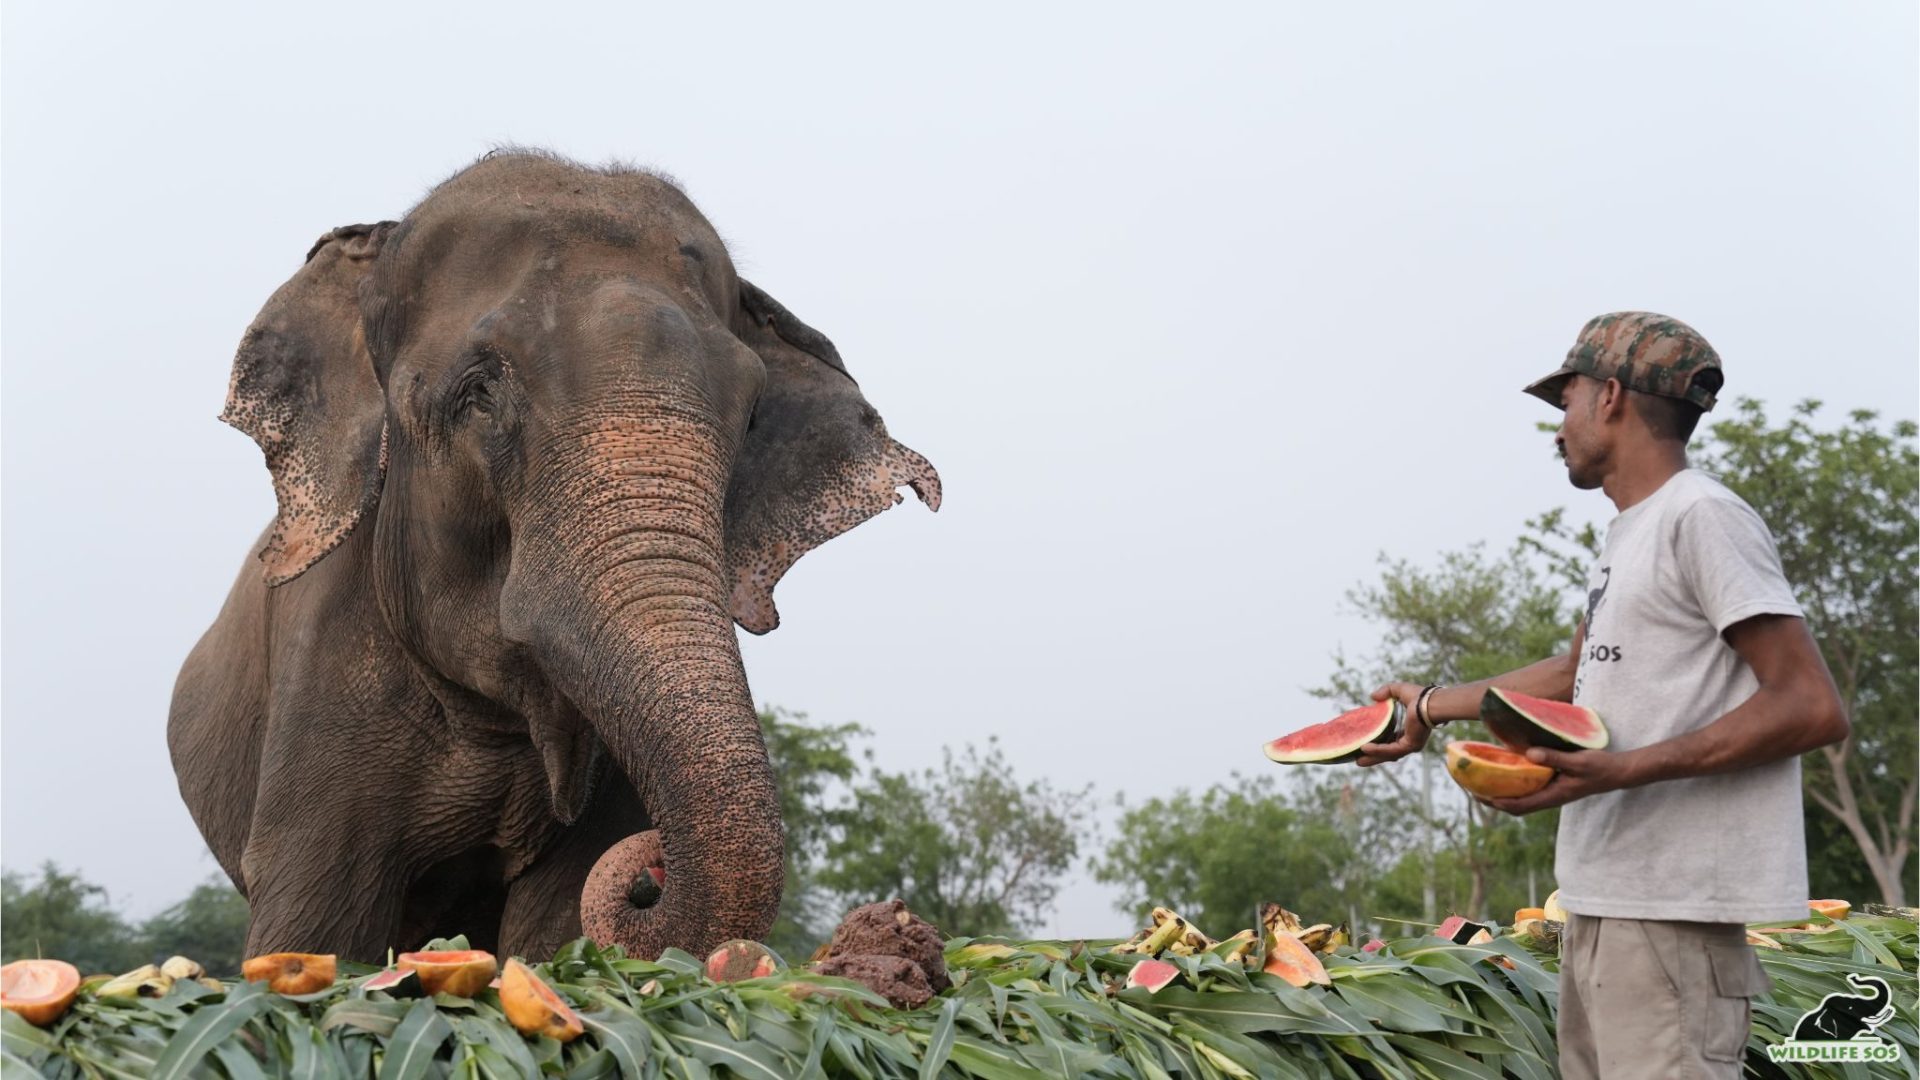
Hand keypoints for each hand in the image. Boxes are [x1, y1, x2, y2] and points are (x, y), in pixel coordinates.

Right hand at [1355, 682, 1430, 766]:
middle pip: (1388, 752)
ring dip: (1373, 758)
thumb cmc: (1420, 696)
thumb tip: (1372, 696)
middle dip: (1374, 757)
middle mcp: (1411, 741)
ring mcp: (1411, 745)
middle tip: (1359, 759)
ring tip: (1358, 761)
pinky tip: (1365, 748)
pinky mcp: (1409, 745)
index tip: (1366, 744)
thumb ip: (1386, 692)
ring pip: (1388, 754)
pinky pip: (1390, 750)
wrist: (1430, 702)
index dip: (1379, 743)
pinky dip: (1377, 750)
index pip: (1392, 740)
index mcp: (1410, 731)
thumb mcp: (1399, 691)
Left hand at [1477, 747, 1641, 814]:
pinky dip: (1513, 784)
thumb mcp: (1578, 760)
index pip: (1519, 805)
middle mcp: (1549, 798)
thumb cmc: (1600, 767)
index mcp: (1553, 796)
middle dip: (1492, 799)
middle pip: (1515, 805)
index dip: (1498, 802)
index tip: (1478, 794)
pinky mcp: (1554, 786)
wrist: (1618, 772)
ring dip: (1500, 792)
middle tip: (1470, 786)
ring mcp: (1551, 793)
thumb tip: (1529, 754)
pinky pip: (1528, 789)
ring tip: (1481, 779)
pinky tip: (1505, 770)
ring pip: (1520, 798)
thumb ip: (1555, 757)